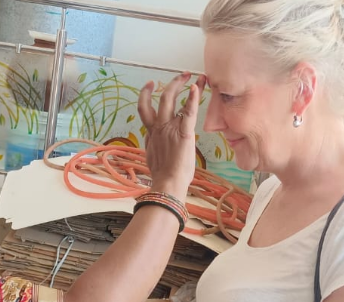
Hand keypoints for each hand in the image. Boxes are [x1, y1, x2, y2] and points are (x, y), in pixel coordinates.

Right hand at [138, 72, 205, 199]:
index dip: (146, 96)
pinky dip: (193, 98)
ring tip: (191, 76)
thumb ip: (154, 145)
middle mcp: (158, 127)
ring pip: (171, 99)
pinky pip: (188, 111)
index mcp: (151, 134)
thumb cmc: (163, 176)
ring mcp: (169, 128)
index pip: (146, 110)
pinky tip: (197, 86)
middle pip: (159, 99)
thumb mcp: (154, 157)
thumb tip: (156, 144)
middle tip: (181, 76)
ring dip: (181, 84)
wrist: (167, 183)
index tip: (150, 87)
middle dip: (170, 84)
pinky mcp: (183, 133)